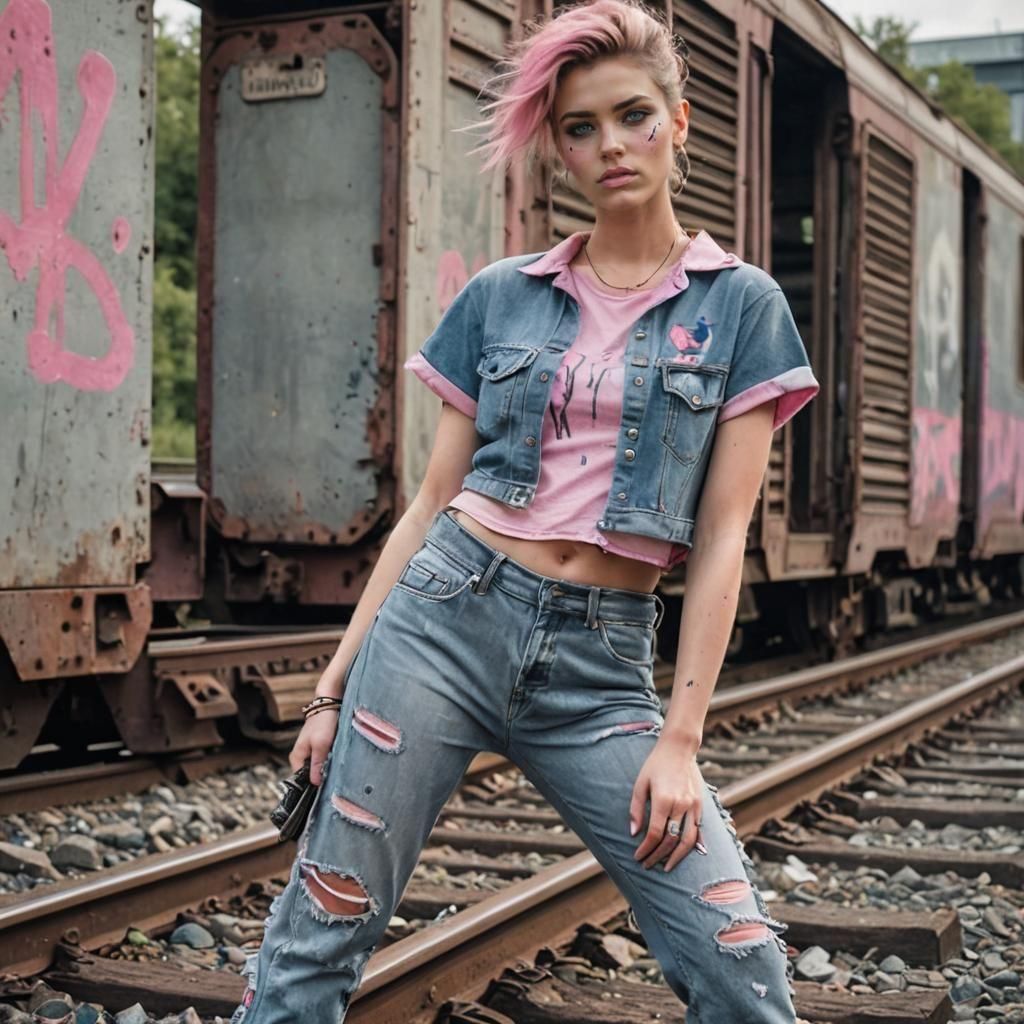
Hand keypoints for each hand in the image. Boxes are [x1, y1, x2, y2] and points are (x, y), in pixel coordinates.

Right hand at [289, 710, 339, 785]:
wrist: (329, 704)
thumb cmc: (323, 723)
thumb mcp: (321, 745)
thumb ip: (316, 764)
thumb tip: (314, 783)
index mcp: (296, 757)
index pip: (302, 780)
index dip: (314, 783)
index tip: (326, 785)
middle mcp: (300, 756)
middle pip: (310, 774)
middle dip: (322, 774)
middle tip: (333, 773)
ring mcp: (308, 751)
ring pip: (318, 766)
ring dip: (327, 766)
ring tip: (336, 763)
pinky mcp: (317, 747)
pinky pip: (322, 758)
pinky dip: (330, 759)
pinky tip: (337, 756)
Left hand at [629, 737, 706, 870]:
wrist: (678, 749)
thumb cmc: (655, 765)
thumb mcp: (640, 784)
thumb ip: (636, 810)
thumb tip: (633, 833)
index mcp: (663, 799)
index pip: (655, 833)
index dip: (646, 848)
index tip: (638, 857)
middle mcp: (680, 804)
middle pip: (670, 840)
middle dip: (658, 856)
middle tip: (648, 865)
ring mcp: (693, 805)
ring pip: (687, 840)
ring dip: (677, 857)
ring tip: (666, 867)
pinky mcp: (700, 805)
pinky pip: (698, 830)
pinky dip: (691, 845)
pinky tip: (683, 853)